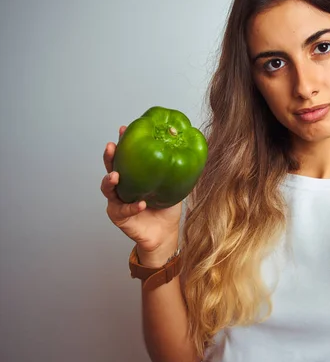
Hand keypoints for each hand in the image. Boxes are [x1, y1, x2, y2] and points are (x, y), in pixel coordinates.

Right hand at [101, 125, 182, 266]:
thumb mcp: (173, 185)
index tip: (124, 128)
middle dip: (109, 156)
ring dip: (110, 180)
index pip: (126, 155)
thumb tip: (190, 146)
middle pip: (110, 167)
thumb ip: (177, 169)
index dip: (123, 142)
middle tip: (112, 146)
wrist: (164, 233)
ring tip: (116, 175)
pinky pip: (123, 210)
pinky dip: (132, 206)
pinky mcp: (118, 216)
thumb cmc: (167, 207)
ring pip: (107, 188)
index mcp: (133, 175)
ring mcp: (117, 200)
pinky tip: (141, 203)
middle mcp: (122, 185)